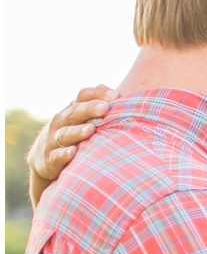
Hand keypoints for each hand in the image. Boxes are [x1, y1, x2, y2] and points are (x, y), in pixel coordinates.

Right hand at [26, 86, 114, 204]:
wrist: (44, 159)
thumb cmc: (73, 136)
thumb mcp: (82, 120)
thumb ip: (98, 108)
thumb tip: (116, 93)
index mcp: (72, 111)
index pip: (82, 97)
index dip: (97, 94)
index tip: (116, 95)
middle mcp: (61, 122)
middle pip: (74, 113)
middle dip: (89, 109)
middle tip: (105, 108)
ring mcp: (53, 140)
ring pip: (65, 134)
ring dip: (77, 132)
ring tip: (91, 130)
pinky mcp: (49, 159)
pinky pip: (56, 156)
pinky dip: (63, 154)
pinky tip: (73, 152)